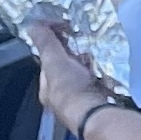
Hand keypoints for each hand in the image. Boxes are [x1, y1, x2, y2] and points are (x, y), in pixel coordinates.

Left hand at [24, 22, 116, 137]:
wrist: (96, 113)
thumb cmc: (71, 91)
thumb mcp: (53, 61)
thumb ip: (45, 43)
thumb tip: (32, 26)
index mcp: (47, 90)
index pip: (48, 62)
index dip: (55, 46)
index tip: (65, 32)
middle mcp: (62, 98)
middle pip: (67, 69)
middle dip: (76, 56)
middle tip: (85, 43)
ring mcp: (81, 101)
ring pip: (85, 75)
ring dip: (91, 64)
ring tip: (98, 52)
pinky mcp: (100, 101)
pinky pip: (100, 82)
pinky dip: (103, 73)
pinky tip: (108, 67)